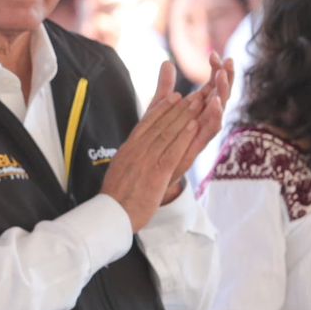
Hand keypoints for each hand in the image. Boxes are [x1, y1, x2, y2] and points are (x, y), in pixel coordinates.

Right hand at [100, 62, 204, 231]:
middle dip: (178, 108)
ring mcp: (146, 161)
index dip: (162, 109)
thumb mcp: (119, 173)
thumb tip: (132, 157)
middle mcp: (136, 151)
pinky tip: (194, 125)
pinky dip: (184, 136)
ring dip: (185, 116)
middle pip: (160, 125)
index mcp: (127, 151)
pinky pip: (173, 150)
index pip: (146, 124)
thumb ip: (128, 161)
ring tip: (199, 102)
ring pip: (168, 133)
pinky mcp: (156, 173)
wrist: (111, 215)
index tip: (174, 97)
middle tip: (194, 94)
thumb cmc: (115, 200)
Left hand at [159, 52, 233, 201]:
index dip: (215, 71)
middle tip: (227, 62)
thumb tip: (167, 63)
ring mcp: (199, 136)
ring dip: (221, 95)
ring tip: (221, 78)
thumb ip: (164, 88)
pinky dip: (213, 117)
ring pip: (218, 113)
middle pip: (220, 97)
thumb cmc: (156, 143)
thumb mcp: (158, 110)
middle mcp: (201, 123)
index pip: (211, 87)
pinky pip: (209, 132)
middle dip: (225, 79)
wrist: (148, 176)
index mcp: (195, 112)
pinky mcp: (194, 148)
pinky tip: (214, 104)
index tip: (215, 55)